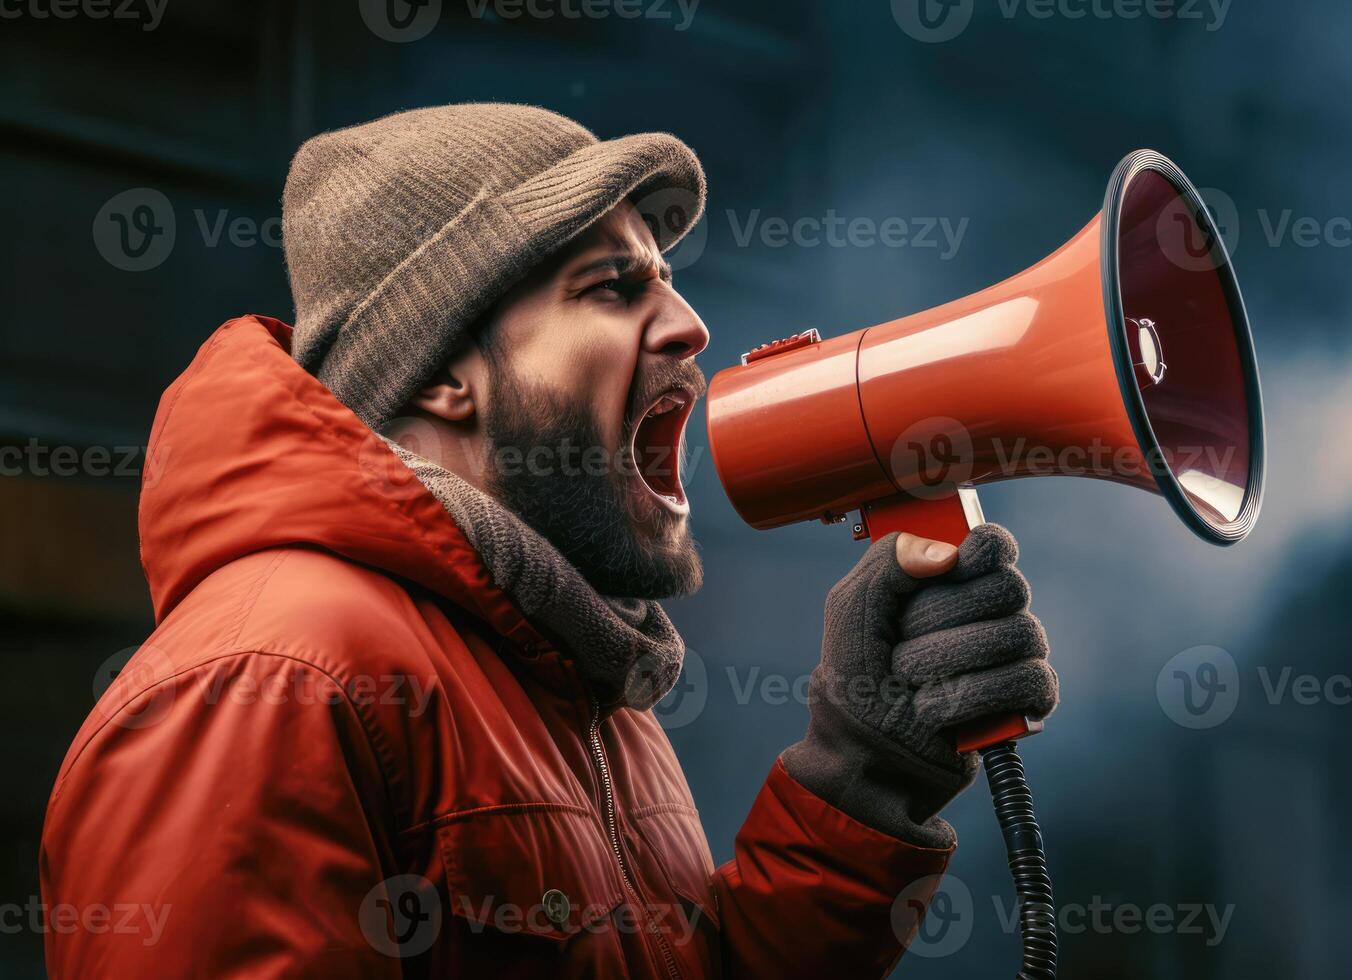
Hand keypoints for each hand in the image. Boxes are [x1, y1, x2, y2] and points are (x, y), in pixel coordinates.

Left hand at [781, 524, 1057, 847]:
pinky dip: (972, 696)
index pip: (995, 545)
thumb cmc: (856, 679)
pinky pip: (1028, 680)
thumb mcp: (852, 609)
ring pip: (1017, 633)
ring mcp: (1015, 656)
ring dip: (947, 660)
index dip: (980, 551)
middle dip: (941, 617)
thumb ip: (888, 562)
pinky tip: (935, 710)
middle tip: (901, 646)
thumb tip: (949, 555)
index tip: (951, 568)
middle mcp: (993, 613)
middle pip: (1006, 587)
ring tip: (909, 683)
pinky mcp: (1028, 702)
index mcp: (954, 581)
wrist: (863, 754)